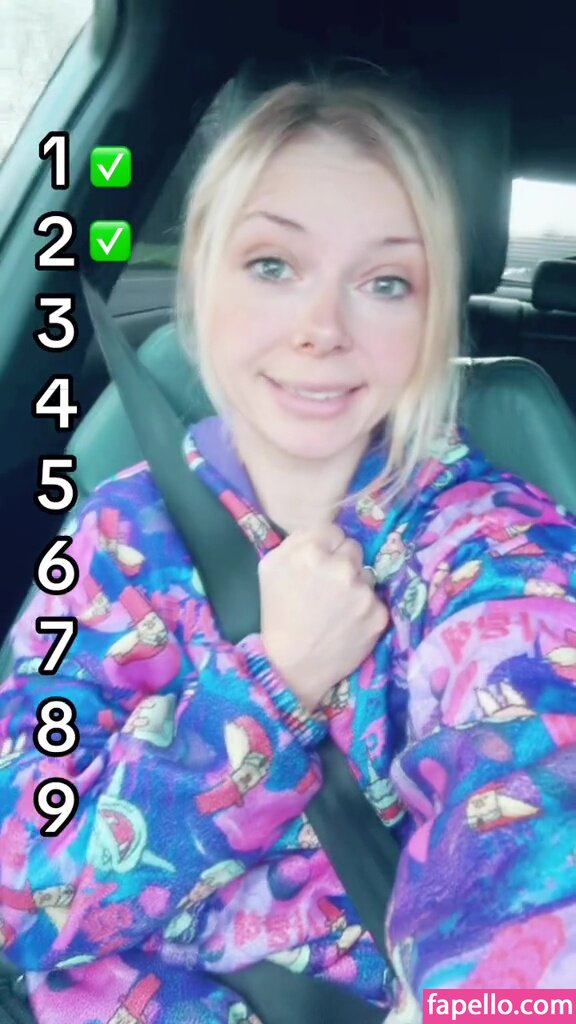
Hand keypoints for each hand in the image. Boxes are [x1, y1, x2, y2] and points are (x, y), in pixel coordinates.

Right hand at [259, 524, 388, 710]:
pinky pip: (376, 600)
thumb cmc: (277, 613)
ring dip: (356, 585)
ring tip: (337, 608)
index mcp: (311, 550)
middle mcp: (342, 566)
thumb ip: (295, 540)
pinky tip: (348, 622)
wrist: (292, 666)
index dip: (325, 547)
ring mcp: (363, 591)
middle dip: (342, 563)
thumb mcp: (269, 567)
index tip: (317, 565)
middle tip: (327, 587)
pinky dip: (364, 609)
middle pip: (353, 548)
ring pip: (367, 574)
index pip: (333, 530)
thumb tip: (320, 530)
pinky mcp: (379, 614)